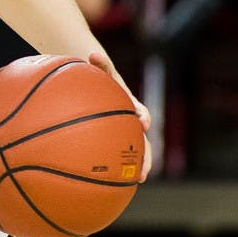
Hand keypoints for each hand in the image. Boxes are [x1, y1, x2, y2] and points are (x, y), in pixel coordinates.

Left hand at [88, 51, 153, 182]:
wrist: (101, 82)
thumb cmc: (100, 76)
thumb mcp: (101, 69)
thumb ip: (101, 63)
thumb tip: (93, 53)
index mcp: (129, 103)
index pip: (140, 111)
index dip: (142, 116)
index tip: (143, 123)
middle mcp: (131, 119)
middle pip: (142, 141)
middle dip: (144, 157)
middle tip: (142, 173)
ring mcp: (125, 129)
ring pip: (133, 151)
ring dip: (135, 166)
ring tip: (133, 182)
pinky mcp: (117, 137)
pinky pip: (117, 154)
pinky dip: (114, 167)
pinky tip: (106, 182)